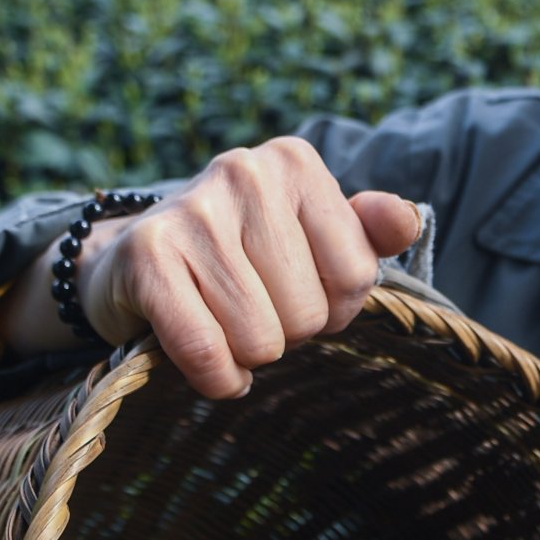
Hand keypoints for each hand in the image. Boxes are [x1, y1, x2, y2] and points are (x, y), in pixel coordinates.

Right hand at [69, 140, 419, 397]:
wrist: (134, 260)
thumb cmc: (242, 254)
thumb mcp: (310, 234)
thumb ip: (367, 232)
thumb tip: (406, 222)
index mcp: (294, 162)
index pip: (358, 275)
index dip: (335, 308)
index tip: (301, 293)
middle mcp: (245, 172)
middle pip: (309, 313)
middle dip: (288, 332)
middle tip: (254, 308)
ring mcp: (192, 210)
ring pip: (260, 339)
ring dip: (248, 356)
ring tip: (225, 323)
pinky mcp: (147, 256)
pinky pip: (207, 352)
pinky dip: (215, 378)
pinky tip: (210, 363)